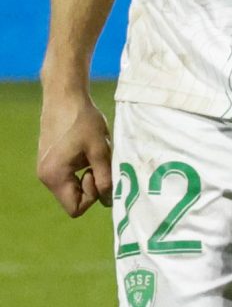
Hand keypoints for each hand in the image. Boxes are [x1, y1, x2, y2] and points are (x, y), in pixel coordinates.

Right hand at [36, 86, 112, 216]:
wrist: (65, 97)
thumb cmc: (83, 121)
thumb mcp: (100, 150)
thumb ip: (105, 177)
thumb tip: (110, 201)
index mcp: (55, 177)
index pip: (75, 208)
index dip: (92, 196)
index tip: (97, 173)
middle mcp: (46, 177)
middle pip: (74, 199)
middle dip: (92, 185)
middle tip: (98, 162)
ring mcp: (45, 170)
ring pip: (73, 187)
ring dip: (88, 175)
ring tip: (93, 153)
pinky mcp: (50, 162)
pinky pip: (69, 177)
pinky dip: (82, 169)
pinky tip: (87, 150)